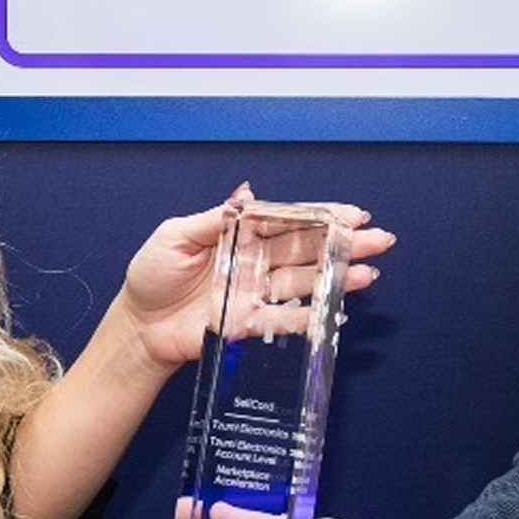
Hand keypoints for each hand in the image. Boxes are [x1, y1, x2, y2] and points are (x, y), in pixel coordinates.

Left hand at [118, 186, 395, 370]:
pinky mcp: (249, 324)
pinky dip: (310, 318)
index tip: (354, 214)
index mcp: (241, 234)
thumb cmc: (151, 275)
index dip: (322, 217)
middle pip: (308, 250)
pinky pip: (284, 320)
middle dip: (345, 245)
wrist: (138, 325)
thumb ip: (214, 218)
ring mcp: (256, 293)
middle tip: (380, 241)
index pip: (289, 221)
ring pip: (305, 282)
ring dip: (338, 279)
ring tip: (368, 275)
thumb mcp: (175, 236)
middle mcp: (255, 262)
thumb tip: (247, 193)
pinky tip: (336, 314)